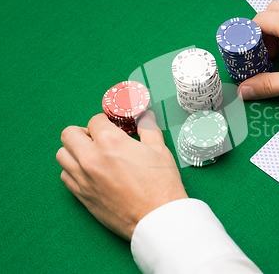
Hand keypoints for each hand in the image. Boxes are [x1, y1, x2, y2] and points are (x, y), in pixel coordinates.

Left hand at [56, 111, 187, 239]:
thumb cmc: (161, 185)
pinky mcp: (82, 196)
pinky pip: (65, 176)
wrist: (156, 218)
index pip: (95, 121)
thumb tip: (144, 116)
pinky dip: (73, 170)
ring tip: (92, 155)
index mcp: (111, 142)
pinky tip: (90, 172)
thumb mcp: (160, 150)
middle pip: (69, 134)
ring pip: (62, 155)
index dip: (105, 121)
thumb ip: (148, 128)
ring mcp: (83, 178)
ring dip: (75, 150)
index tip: (112, 126)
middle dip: (84, 132)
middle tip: (99, 139)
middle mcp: (91, 158)